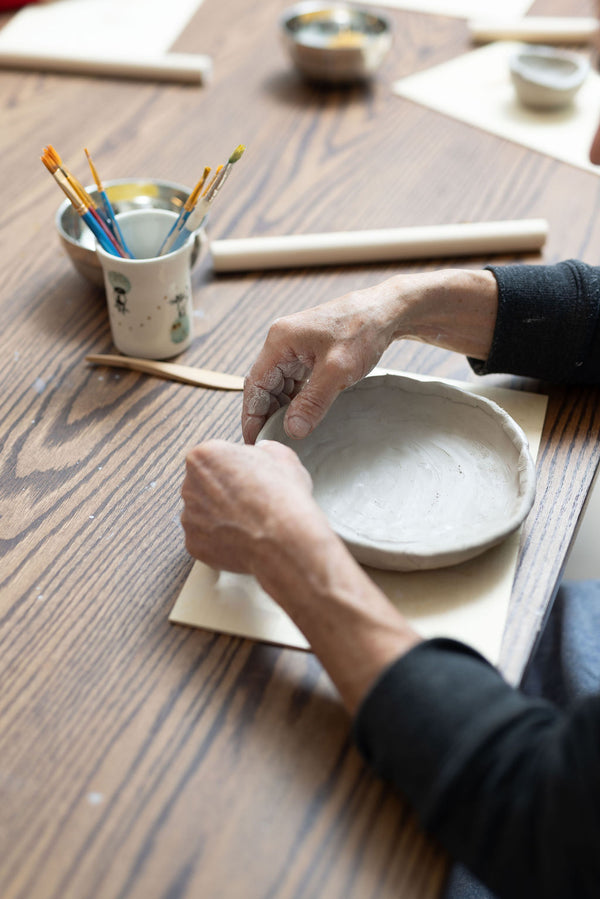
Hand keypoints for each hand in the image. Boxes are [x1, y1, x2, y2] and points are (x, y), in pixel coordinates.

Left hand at [181, 438, 322, 573]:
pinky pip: (205, 539)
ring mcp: (189, 517)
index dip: (237, 467)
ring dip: (220, 516)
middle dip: (223, 492)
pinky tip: (243, 539)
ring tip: (250, 523)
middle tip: (251, 501)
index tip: (252, 477)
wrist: (285, 542)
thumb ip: (266, 448)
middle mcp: (189, 485)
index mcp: (205, 455)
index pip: (215, 457)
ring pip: (204, 513)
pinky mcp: (193, 544)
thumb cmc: (284, 497)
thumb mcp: (284, 458)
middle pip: (205, 485)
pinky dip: (220, 540)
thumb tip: (264, 449)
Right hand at [241, 269, 497, 443]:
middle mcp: (281, 342)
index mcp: (279, 341)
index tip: (254, 442)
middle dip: (265, 414)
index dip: (251, 415)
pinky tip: (301, 416)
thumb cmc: (362, 332)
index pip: (254, 385)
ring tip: (286, 435)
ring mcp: (294, 346)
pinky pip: (293, 380)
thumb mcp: (337, 371)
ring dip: (280, 408)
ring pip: (278, 384)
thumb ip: (312, 402)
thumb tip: (292, 431)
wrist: (386, 310)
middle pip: (263, 385)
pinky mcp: (308, 352)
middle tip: (271, 443)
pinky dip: (294, 399)